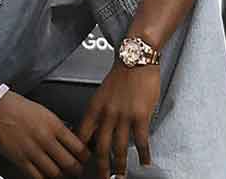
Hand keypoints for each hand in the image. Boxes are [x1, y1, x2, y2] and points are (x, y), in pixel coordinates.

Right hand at [0, 91, 87, 178]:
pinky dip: (43, 178)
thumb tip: (71, 142)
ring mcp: (32, 150)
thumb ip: (58, 128)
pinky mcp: (19, 158)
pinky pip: (36, 176)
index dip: (85, 159)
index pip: (80, 149)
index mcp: (54, 125)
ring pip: (55, 173)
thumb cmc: (17, 106)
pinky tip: (45, 175)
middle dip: (76, 171)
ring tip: (61, 174)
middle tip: (76, 171)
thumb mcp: (44, 113)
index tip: (84, 160)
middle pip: (70, 164)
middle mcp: (45, 138)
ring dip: (60, 176)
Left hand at [79, 63, 160, 177]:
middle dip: (100, 167)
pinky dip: (143, 154)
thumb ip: (99, 113)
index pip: (82, 135)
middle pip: (100, 147)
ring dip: (120, 165)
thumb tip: (95, 132)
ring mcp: (123, 116)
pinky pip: (141, 141)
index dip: (81, 152)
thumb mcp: (102, 94)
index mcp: (94, 107)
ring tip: (121, 176)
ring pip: (120, 148)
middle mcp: (106, 114)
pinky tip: (144, 162)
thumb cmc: (120, 75)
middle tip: (101, 178)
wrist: (135, 59)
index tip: (81, 164)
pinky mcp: (140, 116)